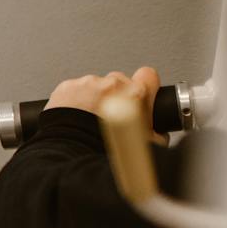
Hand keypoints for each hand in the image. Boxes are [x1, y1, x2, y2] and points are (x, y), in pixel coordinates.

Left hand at [46, 66, 166, 143]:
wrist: (74, 152)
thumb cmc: (106, 149)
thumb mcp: (146, 144)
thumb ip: (156, 131)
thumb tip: (158, 132)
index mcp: (136, 94)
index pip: (148, 75)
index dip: (145, 84)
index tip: (141, 91)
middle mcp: (112, 85)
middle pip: (120, 81)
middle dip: (117, 95)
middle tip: (110, 115)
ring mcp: (88, 84)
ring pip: (95, 85)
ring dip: (94, 97)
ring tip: (89, 118)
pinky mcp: (67, 86)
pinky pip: (75, 89)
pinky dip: (75, 99)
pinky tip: (75, 115)